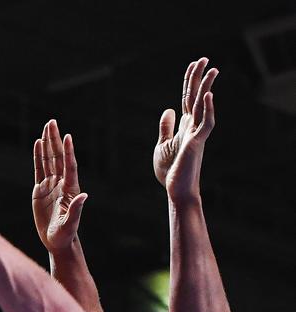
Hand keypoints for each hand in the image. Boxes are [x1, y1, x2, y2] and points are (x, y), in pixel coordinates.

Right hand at [32, 120, 86, 252]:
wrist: (57, 241)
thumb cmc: (66, 234)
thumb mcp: (70, 224)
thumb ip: (76, 209)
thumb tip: (84, 196)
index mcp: (70, 189)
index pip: (69, 166)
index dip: (68, 152)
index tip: (68, 137)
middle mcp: (61, 183)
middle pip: (57, 157)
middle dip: (55, 140)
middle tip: (52, 122)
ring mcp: (50, 185)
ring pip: (48, 160)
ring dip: (47, 143)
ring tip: (46, 127)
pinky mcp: (40, 190)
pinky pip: (39, 169)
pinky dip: (38, 156)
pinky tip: (38, 144)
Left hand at [154, 58, 217, 200]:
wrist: (175, 190)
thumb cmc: (170, 171)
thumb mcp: (162, 145)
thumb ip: (166, 127)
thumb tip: (168, 110)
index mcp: (184, 126)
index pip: (187, 98)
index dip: (190, 81)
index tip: (194, 64)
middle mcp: (192, 127)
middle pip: (195, 97)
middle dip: (199, 78)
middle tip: (204, 58)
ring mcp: (196, 134)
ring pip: (202, 106)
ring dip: (206, 87)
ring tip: (212, 70)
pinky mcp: (196, 143)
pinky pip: (205, 124)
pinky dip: (206, 109)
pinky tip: (206, 95)